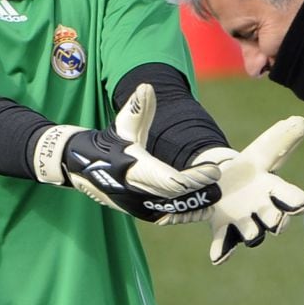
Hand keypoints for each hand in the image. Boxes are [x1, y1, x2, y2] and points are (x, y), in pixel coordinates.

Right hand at [32, 83, 221, 221]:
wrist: (82, 168)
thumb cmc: (108, 143)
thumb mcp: (121, 125)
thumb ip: (136, 107)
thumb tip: (147, 87)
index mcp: (135, 169)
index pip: (172, 180)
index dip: (196, 177)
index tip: (214, 171)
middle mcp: (136, 191)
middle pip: (177, 197)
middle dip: (201, 191)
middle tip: (220, 183)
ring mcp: (137, 205)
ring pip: (174, 211)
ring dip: (197, 205)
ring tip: (216, 196)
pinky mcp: (139, 212)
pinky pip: (167, 218)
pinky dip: (186, 215)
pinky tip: (203, 209)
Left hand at [161, 116, 303, 264]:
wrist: (223, 182)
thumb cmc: (250, 169)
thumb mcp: (263, 151)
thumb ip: (281, 138)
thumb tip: (300, 121)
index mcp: (275, 191)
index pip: (293, 199)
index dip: (297, 201)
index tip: (302, 203)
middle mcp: (263, 211)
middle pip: (276, 221)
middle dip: (277, 222)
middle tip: (276, 221)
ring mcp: (244, 222)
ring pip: (253, 235)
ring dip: (252, 234)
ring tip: (249, 233)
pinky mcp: (224, 229)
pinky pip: (224, 243)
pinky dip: (222, 251)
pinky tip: (218, 257)